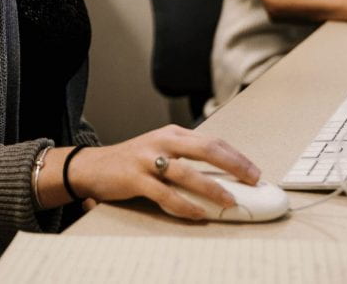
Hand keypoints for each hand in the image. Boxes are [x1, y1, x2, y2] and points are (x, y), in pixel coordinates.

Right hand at [67, 125, 259, 219]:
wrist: (93, 166)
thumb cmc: (132, 161)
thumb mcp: (161, 150)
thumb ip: (186, 158)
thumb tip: (221, 177)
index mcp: (173, 133)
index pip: (212, 140)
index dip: (236, 156)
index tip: (254, 170)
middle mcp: (163, 141)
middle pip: (206, 148)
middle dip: (234, 165)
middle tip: (252, 180)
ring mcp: (148, 159)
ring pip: (187, 173)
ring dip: (212, 188)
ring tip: (229, 201)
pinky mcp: (135, 178)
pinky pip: (165, 194)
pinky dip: (184, 205)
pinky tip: (197, 213)